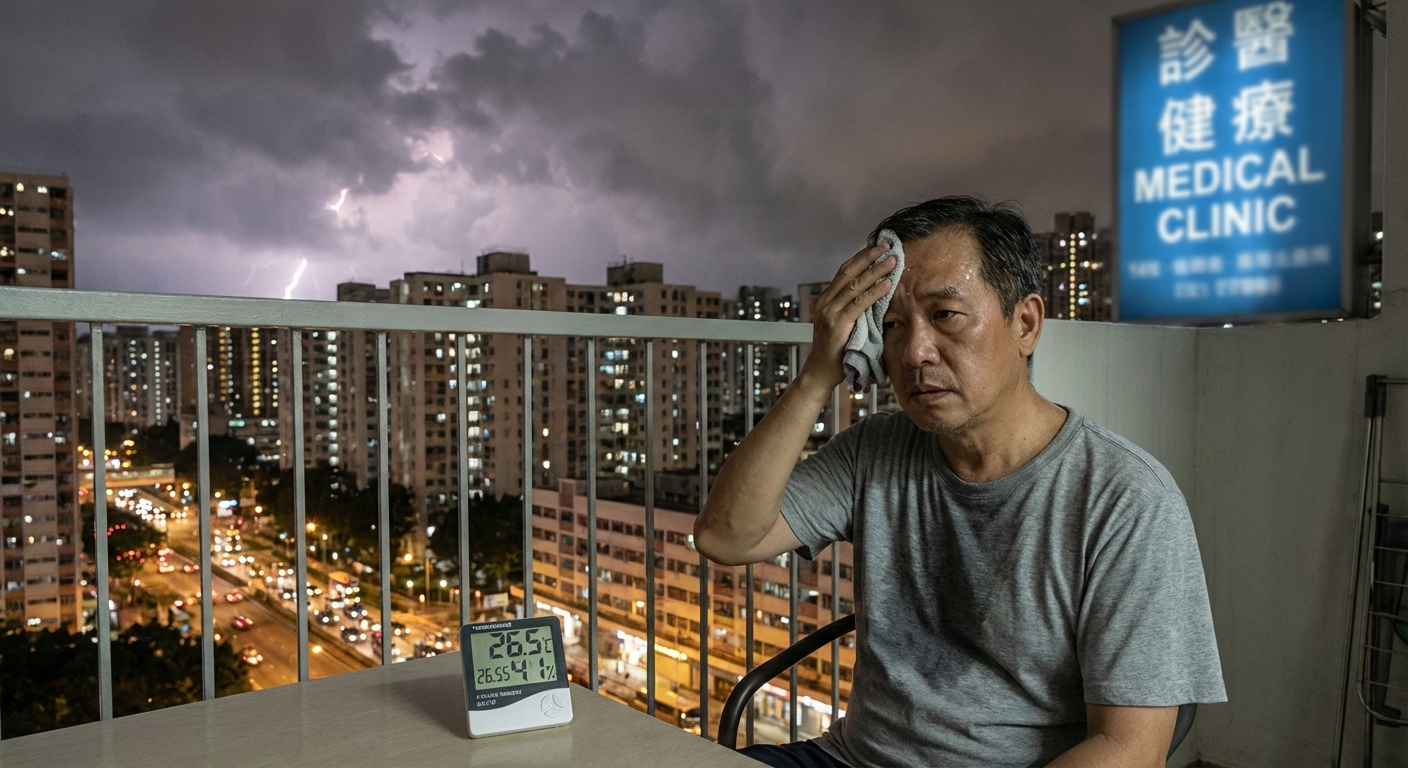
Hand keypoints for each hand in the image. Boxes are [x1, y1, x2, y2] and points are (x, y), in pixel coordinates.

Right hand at [800, 244, 894, 388]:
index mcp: (826, 299)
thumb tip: (872, 294)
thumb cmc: (835, 350)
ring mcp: (830, 312)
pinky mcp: (838, 324)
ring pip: (855, 284)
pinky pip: (859, 303)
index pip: (844, 271)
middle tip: (887, 246)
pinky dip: (874, 291)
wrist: (821, 371)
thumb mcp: (841, 323)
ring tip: (892, 261)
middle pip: (848, 271)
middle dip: (869, 257)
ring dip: (876, 270)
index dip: (860, 257)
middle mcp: (825, 302)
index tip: (876, 246)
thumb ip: (850, 308)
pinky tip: (887, 284)